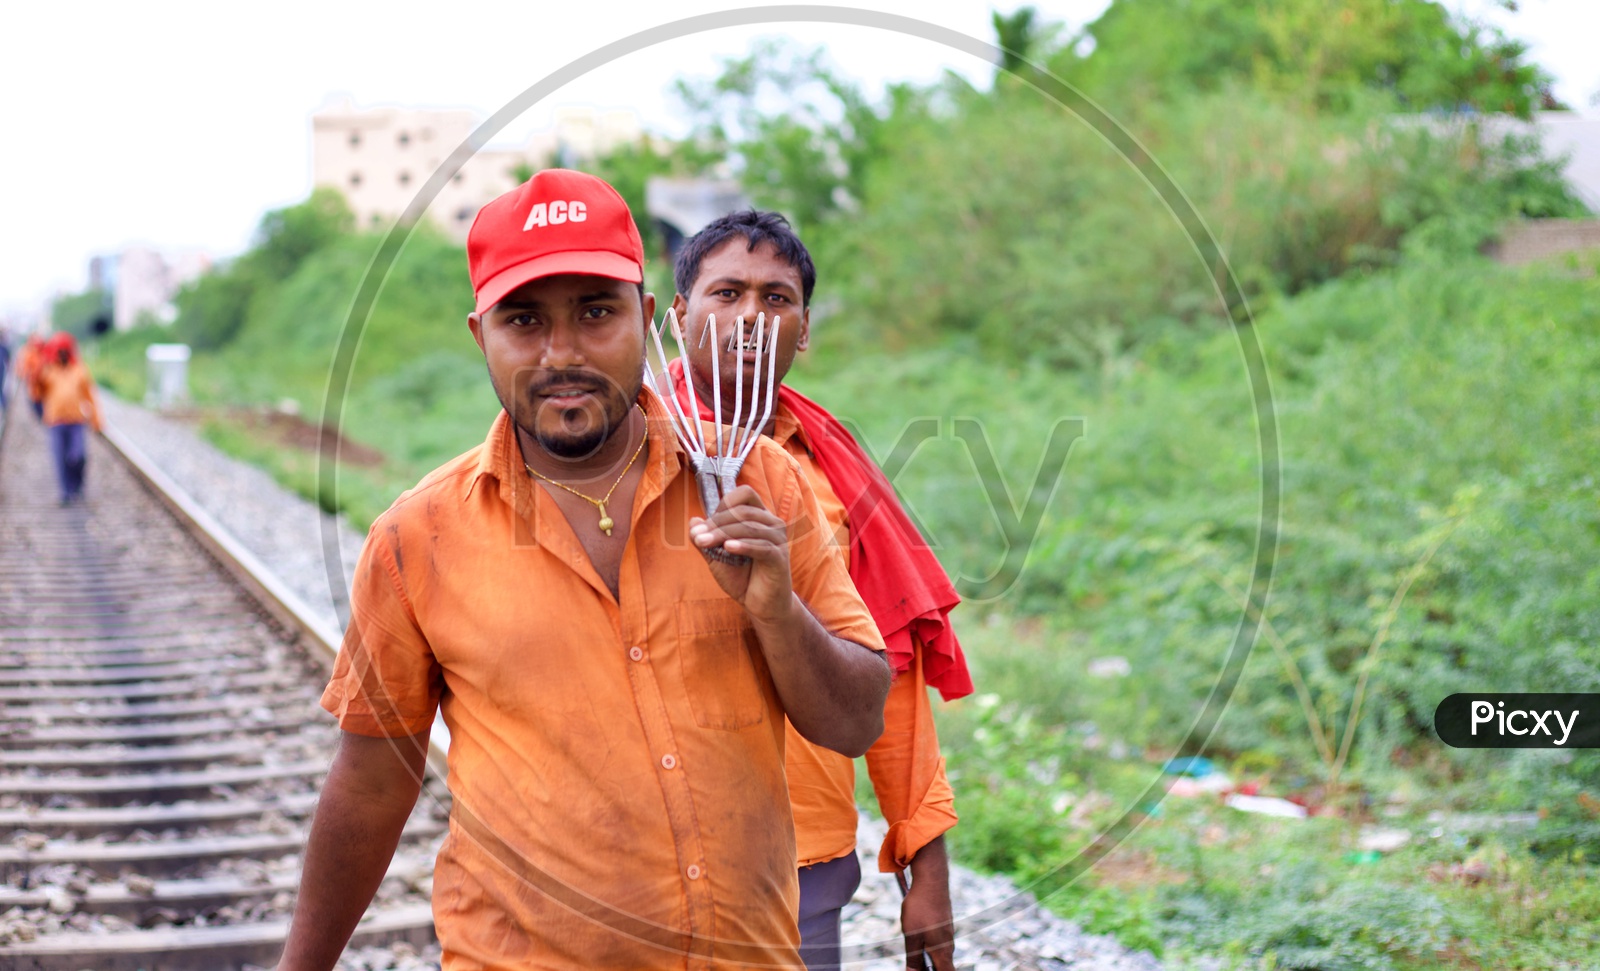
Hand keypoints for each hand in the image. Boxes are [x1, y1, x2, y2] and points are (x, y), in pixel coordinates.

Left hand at [689, 485, 792, 626]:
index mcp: (759, 518)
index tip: (706, 524)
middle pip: (743, 511)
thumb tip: (693, 522)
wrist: (760, 606)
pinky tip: (727, 548)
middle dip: (717, 523)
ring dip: (723, 534)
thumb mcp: (717, 558)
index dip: (724, 504)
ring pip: (749, 528)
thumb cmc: (741, 578)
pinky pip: (761, 546)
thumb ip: (706, 540)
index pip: (745, 494)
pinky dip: (743, 545)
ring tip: (704, 544)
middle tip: (698, 538)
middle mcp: (772, 524)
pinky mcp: (780, 558)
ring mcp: (778, 540)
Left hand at [901, 838, 955, 969]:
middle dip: (926, 967)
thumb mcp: (912, 936)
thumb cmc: (920, 908)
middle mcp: (948, 944)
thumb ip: (913, 958)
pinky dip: (926, 941)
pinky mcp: (944, 923)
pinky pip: (936, 939)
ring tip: (911, 942)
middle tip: (912, 962)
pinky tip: (914, 929)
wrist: (931, 880)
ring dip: (924, 953)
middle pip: (940, 965)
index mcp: (943, 952)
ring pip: (937, 951)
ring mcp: (947, 933)